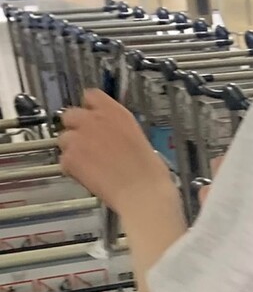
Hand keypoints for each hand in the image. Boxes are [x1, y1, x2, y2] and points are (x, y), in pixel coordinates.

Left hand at [58, 90, 174, 215]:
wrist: (143, 195)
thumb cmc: (150, 175)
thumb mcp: (140, 140)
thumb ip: (119, 131)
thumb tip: (113, 137)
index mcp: (114, 112)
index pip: (90, 96)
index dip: (89, 109)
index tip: (93, 120)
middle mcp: (93, 119)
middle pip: (70, 116)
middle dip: (76, 130)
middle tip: (88, 147)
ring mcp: (79, 138)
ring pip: (64, 140)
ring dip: (73, 151)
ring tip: (90, 167)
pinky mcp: (71, 158)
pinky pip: (64, 161)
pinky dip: (72, 171)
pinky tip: (88, 179)